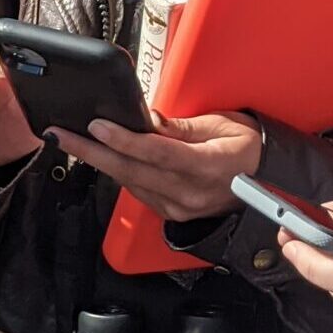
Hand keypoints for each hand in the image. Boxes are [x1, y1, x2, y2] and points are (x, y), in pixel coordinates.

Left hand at [51, 112, 262, 221]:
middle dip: (91, 152)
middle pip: (132, 171)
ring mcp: (181, 206)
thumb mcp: (225, 124)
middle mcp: (191, 192)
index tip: (96, 126)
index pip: (155, 153)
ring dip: (100, 162)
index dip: (123, 140)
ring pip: (131, 183)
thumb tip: (148, 120)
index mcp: (207, 166)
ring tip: (72, 143)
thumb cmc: (250, 147)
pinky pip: (140, 192)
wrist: (271, 180)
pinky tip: (102, 158)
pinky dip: (120, 174)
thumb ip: (184, 127)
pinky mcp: (175, 212)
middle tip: (62, 136)